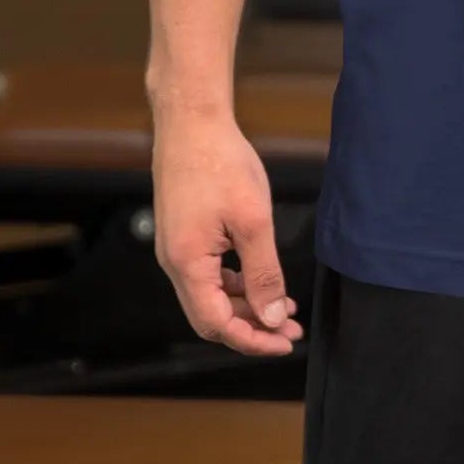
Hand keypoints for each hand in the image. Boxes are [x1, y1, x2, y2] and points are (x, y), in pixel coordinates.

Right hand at [152, 110, 302, 355]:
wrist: (192, 122)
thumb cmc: (220, 163)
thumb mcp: (252, 220)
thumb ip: (263, 273)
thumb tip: (271, 317)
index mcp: (187, 265)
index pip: (217, 324)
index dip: (252, 339)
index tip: (284, 342)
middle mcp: (174, 263)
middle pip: (212, 315)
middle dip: (252, 326)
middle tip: (289, 329)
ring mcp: (176, 248)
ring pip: (211, 295)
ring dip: (246, 304)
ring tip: (283, 306)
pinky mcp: (183, 234)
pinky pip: (208, 273)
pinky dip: (235, 282)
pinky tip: (260, 279)